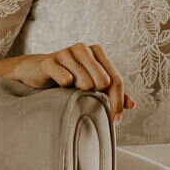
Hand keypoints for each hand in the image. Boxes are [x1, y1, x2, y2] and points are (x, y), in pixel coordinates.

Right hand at [10, 42, 135, 122]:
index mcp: (97, 51)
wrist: (37, 71)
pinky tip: (58, 85)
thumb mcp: (92, 84)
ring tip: (70, 88)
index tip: (115, 121)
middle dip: (96, 95)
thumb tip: (132, 105)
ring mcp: (66, 52)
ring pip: (85, 82)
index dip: (118, 102)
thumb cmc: (69, 77)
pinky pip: (65, 80)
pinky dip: (63, 87)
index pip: (115, 80)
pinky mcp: (50, 60)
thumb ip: (112, 93)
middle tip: (84, 96)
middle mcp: (83, 48)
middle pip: (104, 82)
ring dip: (78, 92)